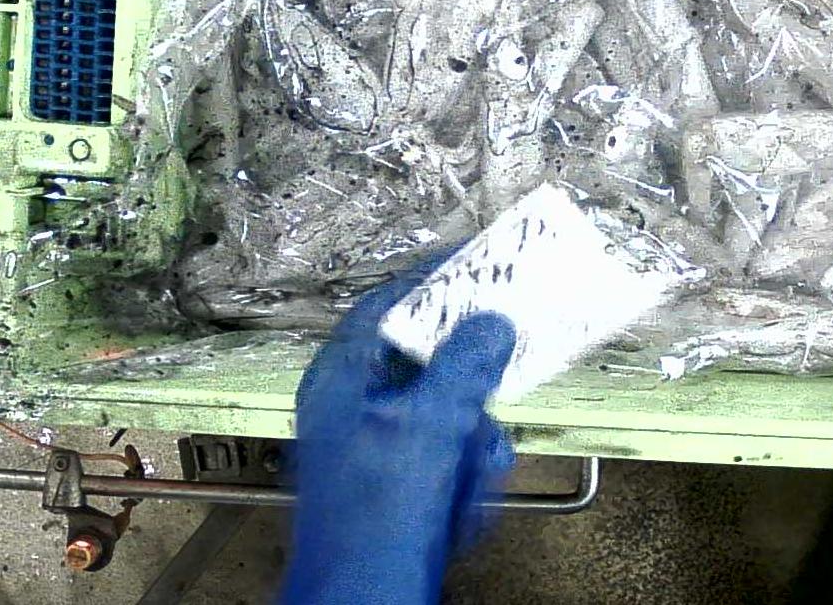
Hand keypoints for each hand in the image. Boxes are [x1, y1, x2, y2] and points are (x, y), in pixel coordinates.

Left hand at [281, 272, 516, 604]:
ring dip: (471, 444)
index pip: (387, 305)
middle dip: (467, 389)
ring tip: (463, 477)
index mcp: (341, 379)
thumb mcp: (426, 425)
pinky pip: (453, 458)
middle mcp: (355, 407)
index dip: (433, 280)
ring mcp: (381, 449)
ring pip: (451, 412)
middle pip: (429, 360)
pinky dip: (466, 478)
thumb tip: (491, 322)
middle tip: (487, 394)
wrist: (366, 603)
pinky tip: (460, 506)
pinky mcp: (406, 486)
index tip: (481, 262)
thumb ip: (462, 367)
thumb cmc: (375, 516)